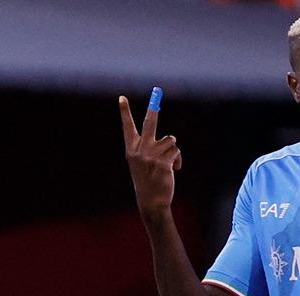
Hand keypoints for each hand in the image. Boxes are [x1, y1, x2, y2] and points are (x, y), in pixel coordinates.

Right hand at [119, 89, 182, 224]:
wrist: (152, 201)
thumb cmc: (149, 181)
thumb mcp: (143, 163)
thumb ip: (150, 149)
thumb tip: (171, 138)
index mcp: (131, 150)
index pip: (128, 127)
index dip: (125, 112)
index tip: (122, 97)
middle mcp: (139, 150)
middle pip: (149, 123)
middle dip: (153, 108)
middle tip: (156, 91)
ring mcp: (151, 156)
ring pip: (171, 140)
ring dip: (173, 150)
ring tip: (169, 163)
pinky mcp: (163, 162)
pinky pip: (176, 152)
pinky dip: (178, 160)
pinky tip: (174, 169)